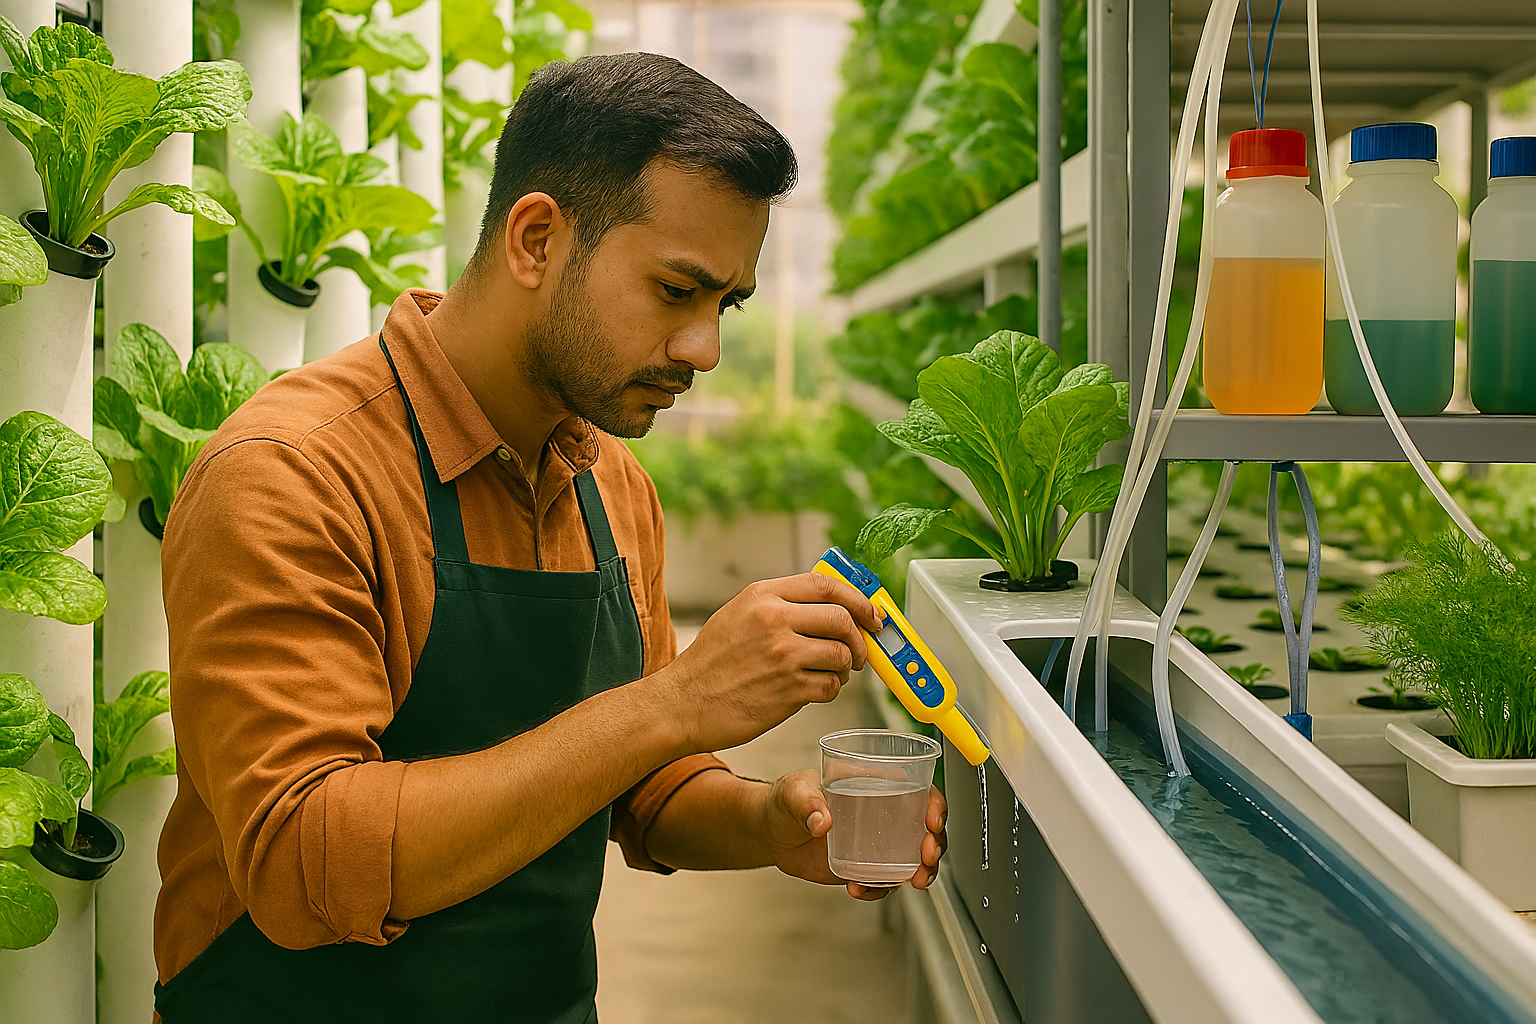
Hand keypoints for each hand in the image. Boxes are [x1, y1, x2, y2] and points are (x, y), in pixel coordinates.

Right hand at [652, 574, 883, 753]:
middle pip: (842, 619)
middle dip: (860, 637)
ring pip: (841, 655)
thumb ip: (780, 605)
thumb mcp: (739, 615)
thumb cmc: (710, 664)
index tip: (870, 613)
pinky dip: (831, 690)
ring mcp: (783, 656)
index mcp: (762, 596)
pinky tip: (814, 690)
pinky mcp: (789, 691)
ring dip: (845, 667)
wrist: (682, 703)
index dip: (857, 599)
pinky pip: (831, 687)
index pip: (826, 586)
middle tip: (859, 650)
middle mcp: (774, 621)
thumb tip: (830, 607)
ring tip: (832, 672)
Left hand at [760, 770, 946, 900]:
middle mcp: (883, 814)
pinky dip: (879, 889)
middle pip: (926, 829)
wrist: (770, 832)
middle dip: (934, 845)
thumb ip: (806, 802)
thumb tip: (821, 820)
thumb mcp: (794, 793)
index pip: (919, 791)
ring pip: (914, 859)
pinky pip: (884, 881)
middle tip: (924, 859)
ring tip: (909, 881)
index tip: (932, 822)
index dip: (935, 806)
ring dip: (920, 872)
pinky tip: (859, 888)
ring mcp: (876, 843)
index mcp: (876, 785)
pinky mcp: (864, 866)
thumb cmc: (785, 800)